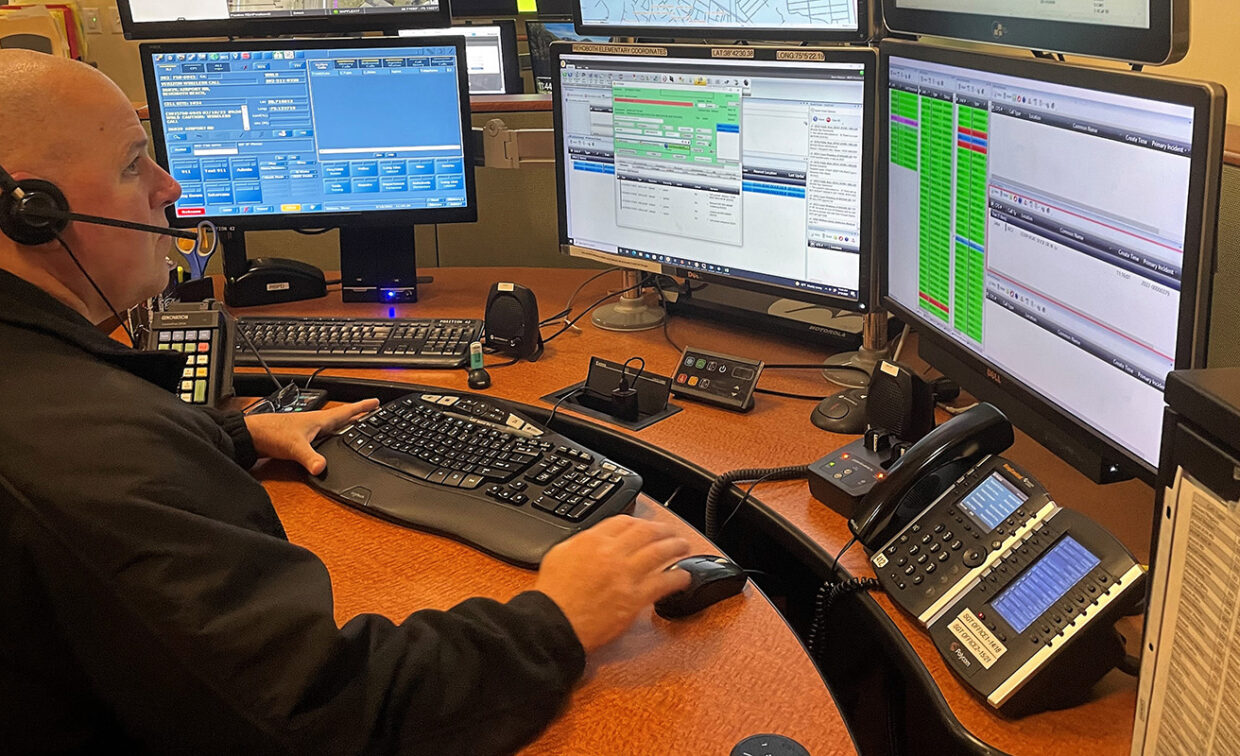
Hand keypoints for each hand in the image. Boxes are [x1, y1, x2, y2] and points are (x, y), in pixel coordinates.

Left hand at [244, 398, 379, 474]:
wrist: (251, 436)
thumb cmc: (271, 433)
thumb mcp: (295, 447)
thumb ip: (310, 458)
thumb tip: (322, 467)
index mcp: (319, 420)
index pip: (346, 412)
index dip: (362, 407)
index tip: (376, 402)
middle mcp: (315, 423)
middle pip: (342, 418)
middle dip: (358, 415)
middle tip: (372, 412)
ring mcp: (308, 430)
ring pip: (333, 426)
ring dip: (345, 425)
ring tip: (357, 424)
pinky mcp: (300, 438)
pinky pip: (323, 436)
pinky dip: (331, 436)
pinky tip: (331, 442)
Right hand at [534, 515, 691, 651]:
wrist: (553, 622)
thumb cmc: (553, 595)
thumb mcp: (558, 555)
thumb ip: (579, 544)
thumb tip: (592, 540)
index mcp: (592, 540)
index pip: (624, 521)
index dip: (639, 522)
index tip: (645, 526)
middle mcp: (612, 553)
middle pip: (646, 532)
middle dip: (663, 530)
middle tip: (670, 532)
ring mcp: (626, 574)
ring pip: (660, 553)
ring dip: (676, 547)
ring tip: (683, 546)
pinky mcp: (635, 598)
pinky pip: (663, 583)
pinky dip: (677, 577)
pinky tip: (683, 577)